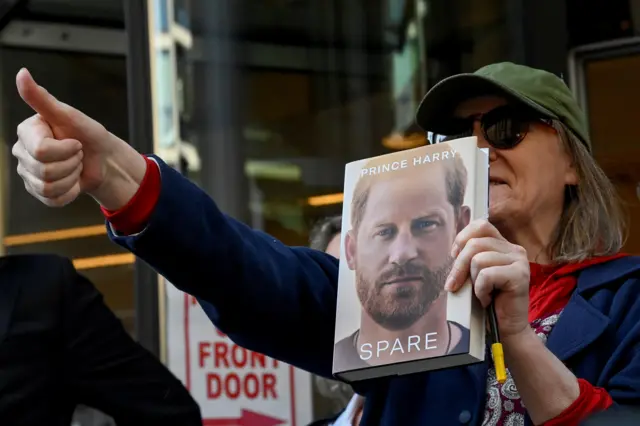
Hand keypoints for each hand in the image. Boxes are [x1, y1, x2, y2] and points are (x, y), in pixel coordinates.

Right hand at [11, 68, 145, 209]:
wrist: (103, 160)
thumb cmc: (89, 134)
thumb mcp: (69, 116)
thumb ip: (42, 98)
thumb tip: (21, 73)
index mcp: (26, 132)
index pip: (42, 151)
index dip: (67, 149)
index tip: (75, 141)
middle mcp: (22, 152)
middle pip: (45, 171)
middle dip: (72, 163)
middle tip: (77, 154)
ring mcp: (28, 173)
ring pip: (48, 187)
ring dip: (72, 178)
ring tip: (76, 166)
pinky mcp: (38, 191)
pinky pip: (52, 200)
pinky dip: (70, 192)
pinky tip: (74, 181)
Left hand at [444, 219, 530, 339]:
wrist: (506, 329)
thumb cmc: (487, 301)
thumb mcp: (474, 274)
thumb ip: (468, 258)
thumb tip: (453, 250)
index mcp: (502, 245)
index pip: (480, 225)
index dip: (462, 238)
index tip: (454, 256)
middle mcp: (514, 249)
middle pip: (474, 244)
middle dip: (458, 266)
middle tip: (455, 286)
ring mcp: (519, 261)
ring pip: (478, 259)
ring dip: (473, 281)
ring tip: (482, 294)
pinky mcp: (520, 275)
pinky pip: (486, 275)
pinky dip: (481, 290)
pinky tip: (488, 299)